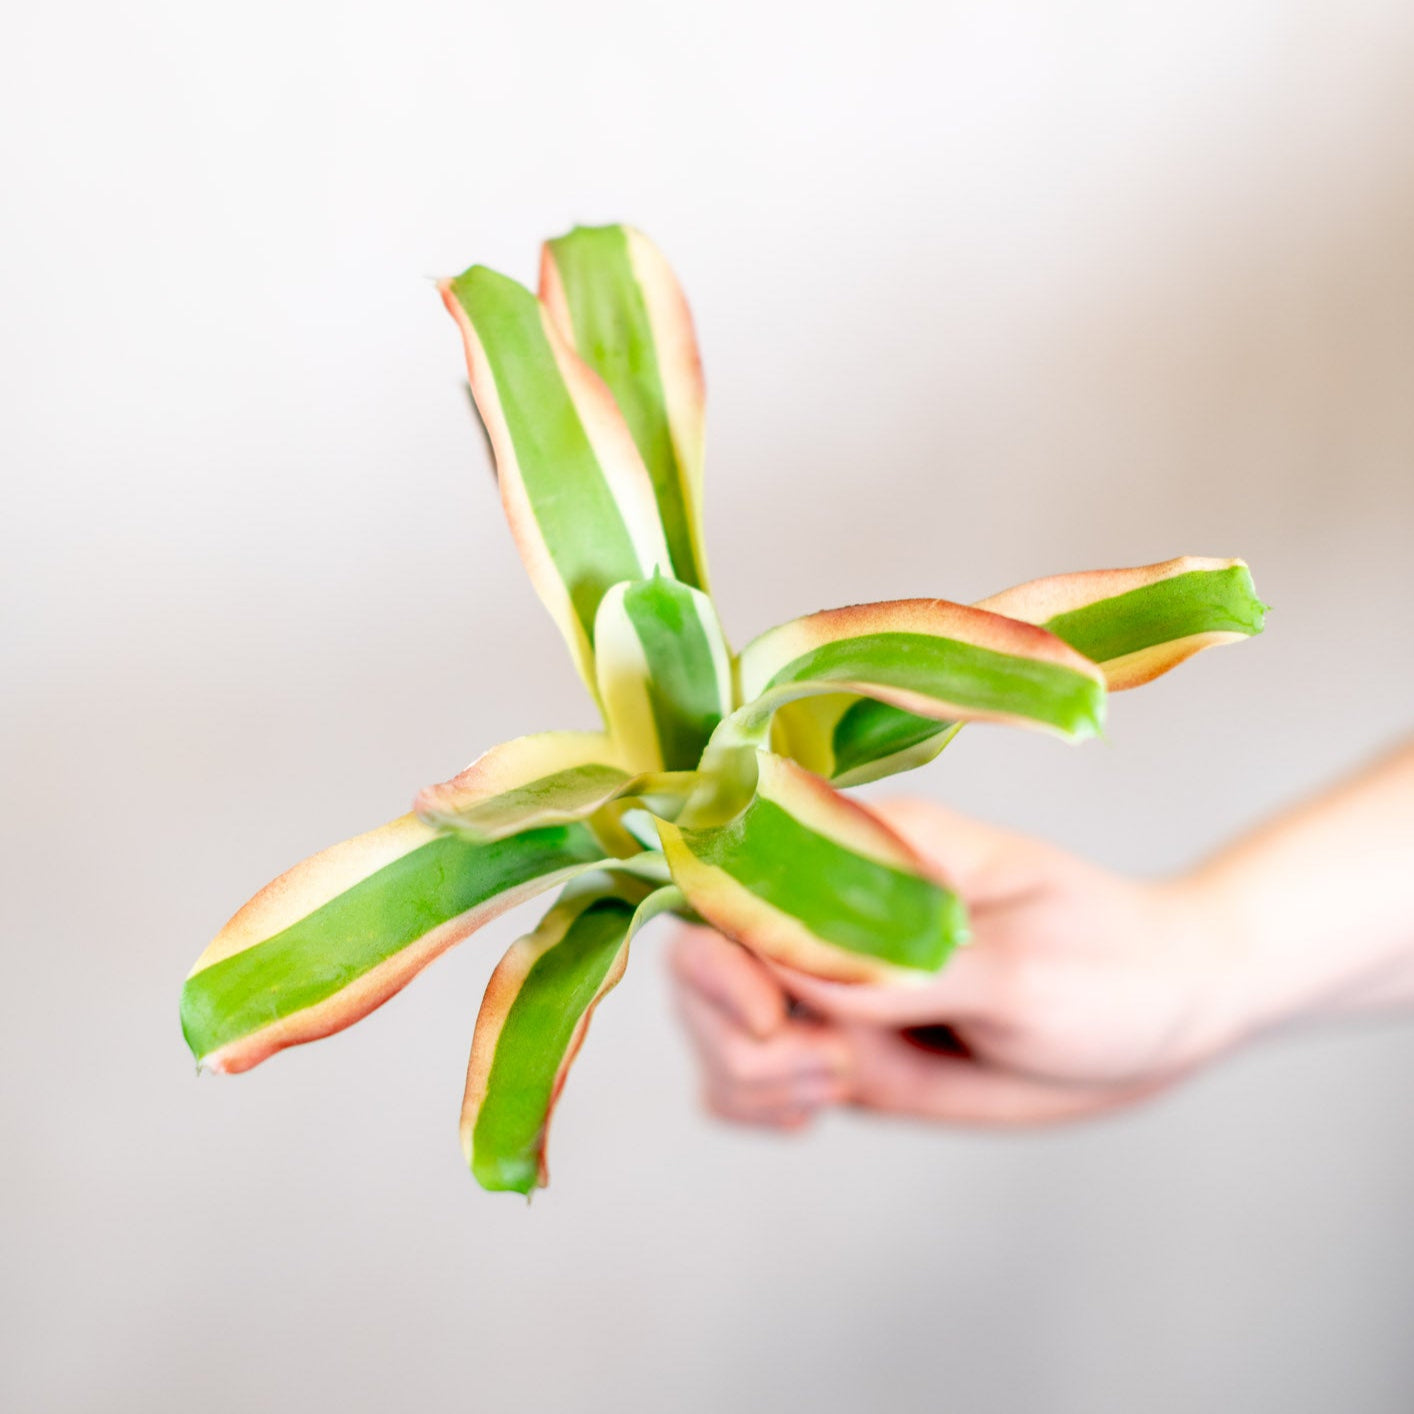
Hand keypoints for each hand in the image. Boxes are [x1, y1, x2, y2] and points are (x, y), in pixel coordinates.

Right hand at [669, 798, 1246, 1129]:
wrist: (1161, 1011)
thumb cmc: (1111, 967)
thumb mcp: (1024, 970)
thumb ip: (908, 970)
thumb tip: (792, 972)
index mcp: (872, 845)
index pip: (739, 871)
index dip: (723, 949)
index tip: (771, 1018)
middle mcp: (829, 904)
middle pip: (702, 955)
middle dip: (736, 1030)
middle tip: (833, 1071)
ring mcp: (828, 976)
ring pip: (714, 1024)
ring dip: (750, 1074)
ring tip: (841, 1089)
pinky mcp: (838, 1037)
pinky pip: (745, 1074)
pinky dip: (754, 1103)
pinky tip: (815, 1109)